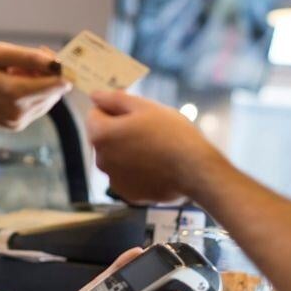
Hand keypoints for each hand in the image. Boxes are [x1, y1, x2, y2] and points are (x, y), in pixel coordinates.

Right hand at [0, 42, 69, 129]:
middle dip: (48, 74)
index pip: (59, 84)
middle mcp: (19, 114)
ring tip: (14, 69)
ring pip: (47, 100)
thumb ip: (29, 57)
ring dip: (39, 83)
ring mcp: (17, 122)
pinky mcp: (13, 126)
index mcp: (16, 94)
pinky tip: (10, 81)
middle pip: (55, 93)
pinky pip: (35, 107)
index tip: (44, 51)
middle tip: (25, 57)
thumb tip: (57, 62)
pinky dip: (30, 93)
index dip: (59, 66)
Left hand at [84, 90, 225, 203]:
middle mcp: (101, 160)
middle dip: (119, 131)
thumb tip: (94, 96)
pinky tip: (156, 167)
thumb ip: (115, 99)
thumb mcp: (145, 107)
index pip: (95, 115)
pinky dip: (136, 171)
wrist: (196, 170)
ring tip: (155, 149)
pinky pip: (127, 176)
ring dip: (127, 151)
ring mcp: (114, 180)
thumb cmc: (171, 133)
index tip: (134, 113)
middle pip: (104, 138)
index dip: (113, 109)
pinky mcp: (128, 194)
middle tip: (148, 130)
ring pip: (115, 158)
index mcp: (101, 135)